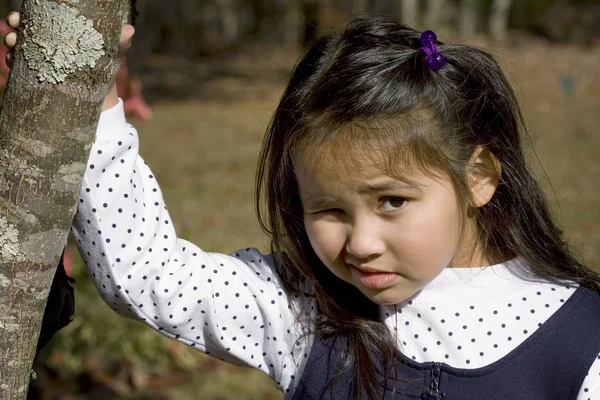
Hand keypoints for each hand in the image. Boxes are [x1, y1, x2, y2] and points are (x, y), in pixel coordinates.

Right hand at [4, 11, 134, 110]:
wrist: (101, 94)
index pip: (40, 19)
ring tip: (10, 47)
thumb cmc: (105, 66)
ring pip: (18, 47)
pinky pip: (19, 67)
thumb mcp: (112, 53)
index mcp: (62, 33)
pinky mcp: (39, 77)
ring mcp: (42, 60)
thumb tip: (129, 30)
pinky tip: (11, 62)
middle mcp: (48, 44)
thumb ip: (120, 42)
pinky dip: (12, 63)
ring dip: (9, 44)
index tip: (18, 16)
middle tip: (12, 31)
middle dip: (13, 28)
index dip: (25, 16)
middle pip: (24, 30)